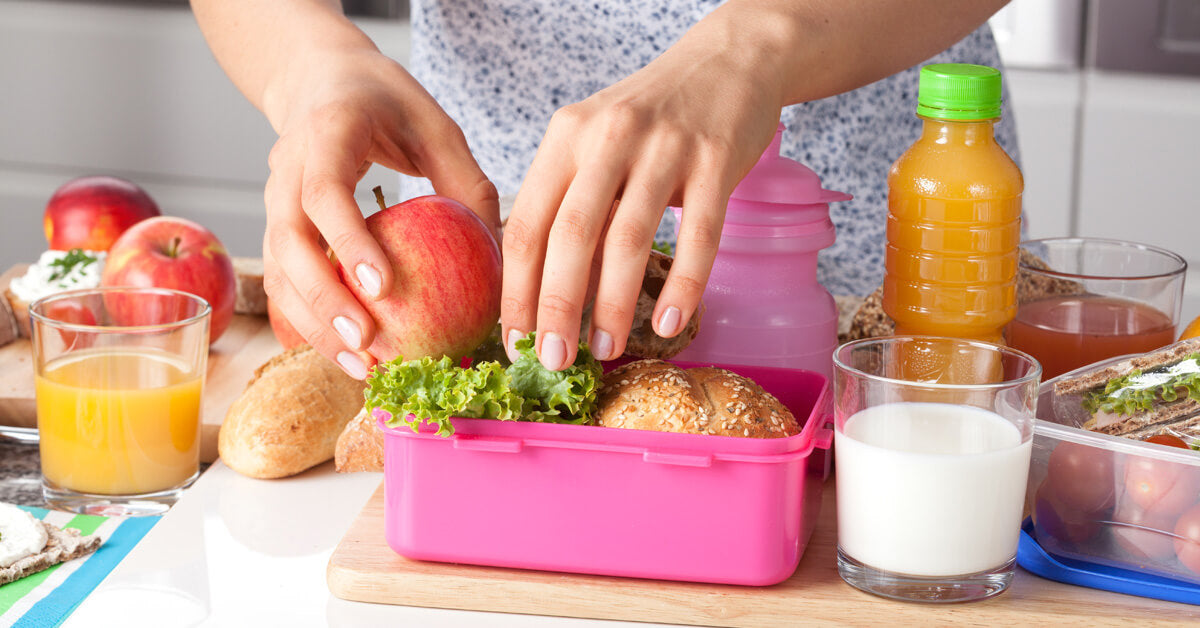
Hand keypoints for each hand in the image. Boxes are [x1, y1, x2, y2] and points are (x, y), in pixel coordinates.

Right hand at [260, 48, 498, 378]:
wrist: (321, 80)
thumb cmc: (388, 103)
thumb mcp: (437, 126)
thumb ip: (466, 182)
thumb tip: (500, 252)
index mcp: (327, 131)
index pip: (325, 191)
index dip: (348, 241)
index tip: (381, 288)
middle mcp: (287, 167)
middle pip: (289, 242)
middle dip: (324, 301)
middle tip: (367, 346)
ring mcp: (273, 199)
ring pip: (278, 271)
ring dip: (314, 324)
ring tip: (360, 366)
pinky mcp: (277, 227)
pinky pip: (283, 281)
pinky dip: (309, 321)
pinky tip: (347, 355)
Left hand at [500, 15, 783, 368]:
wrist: (728, 61)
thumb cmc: (650, 118)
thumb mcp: (594, 142)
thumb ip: (569, 202)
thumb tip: (540, 291)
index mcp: (565, 138)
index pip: (526, 224)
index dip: (516, 289)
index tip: (515, 340)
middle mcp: (607, 138)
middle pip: (570, 236)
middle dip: (557, 308)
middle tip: (553, 361)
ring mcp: (664, 148)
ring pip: (628, 239)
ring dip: (612, 306)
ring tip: (605, 350)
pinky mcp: (715, 160)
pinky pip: (699, 236)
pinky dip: (682, 287)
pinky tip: (667, 324)